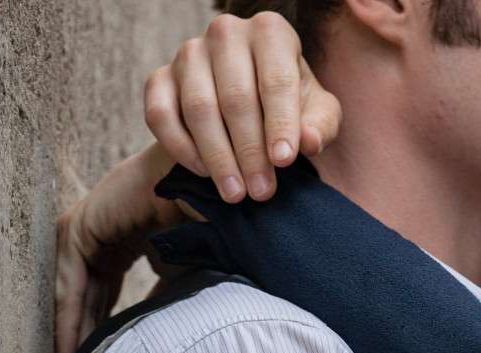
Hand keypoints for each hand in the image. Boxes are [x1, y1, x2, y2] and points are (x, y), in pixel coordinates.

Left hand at [54, 145, 195, 352]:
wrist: (210, 185)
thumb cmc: (210, 221)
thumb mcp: (188, 272)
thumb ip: (170, 299)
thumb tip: (162, 335)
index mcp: (124, 242)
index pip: (106, 294)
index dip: (106, 330)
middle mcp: (100, 237)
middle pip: (85, 298)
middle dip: (83, 338)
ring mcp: (85, 231)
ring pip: (72, 294)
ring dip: (70, 336)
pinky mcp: (76, 229)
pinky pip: (68, 285)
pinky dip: (67, 320)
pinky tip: (70, 352)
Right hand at [145, 11, 340, 202]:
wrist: (247, 103)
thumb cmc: (290, 103)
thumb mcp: (317, 111)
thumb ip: (320, 124)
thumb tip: (308, 141)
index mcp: (271, 32)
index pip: (276, 81)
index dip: (280, 124)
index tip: (284, 162)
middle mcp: (227, 33)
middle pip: (236, 98)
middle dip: (250, 151)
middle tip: (262, 190)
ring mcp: (188, 53)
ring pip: (198, 109)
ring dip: (218, 156)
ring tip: (236, 192)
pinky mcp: (159, 77)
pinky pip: (160, 115)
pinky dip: (181, 147)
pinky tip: (204, 172)